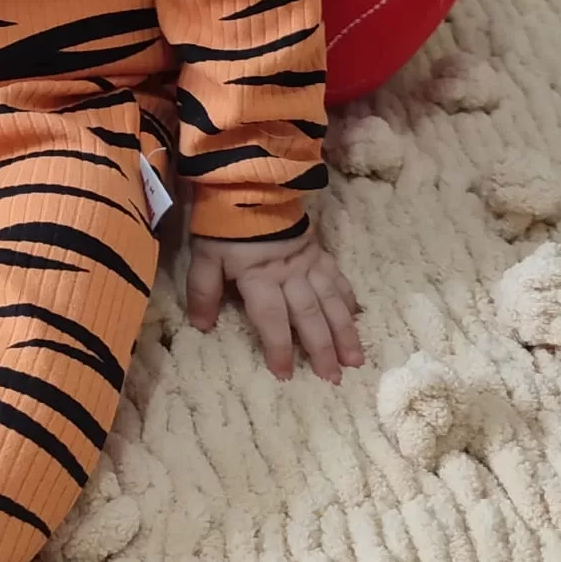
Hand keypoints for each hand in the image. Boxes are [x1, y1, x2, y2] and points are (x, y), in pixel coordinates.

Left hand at [186, 230, 363, 382]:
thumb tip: (201, 326)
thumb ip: (203, 290)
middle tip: (333, 379)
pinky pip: (338, 278)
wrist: (251, 182)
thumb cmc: (225, 224)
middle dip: (322, 348)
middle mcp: (290, 274)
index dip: (278, 347)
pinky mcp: (319, 252)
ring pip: (331, 301)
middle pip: (309, 315)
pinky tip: (358, 316)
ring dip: (344, 331)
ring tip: (355, 360)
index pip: (271, 318)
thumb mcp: (205, 255)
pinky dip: (348, 298)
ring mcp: (309, 263)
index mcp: (260, 277)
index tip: (285, 374)